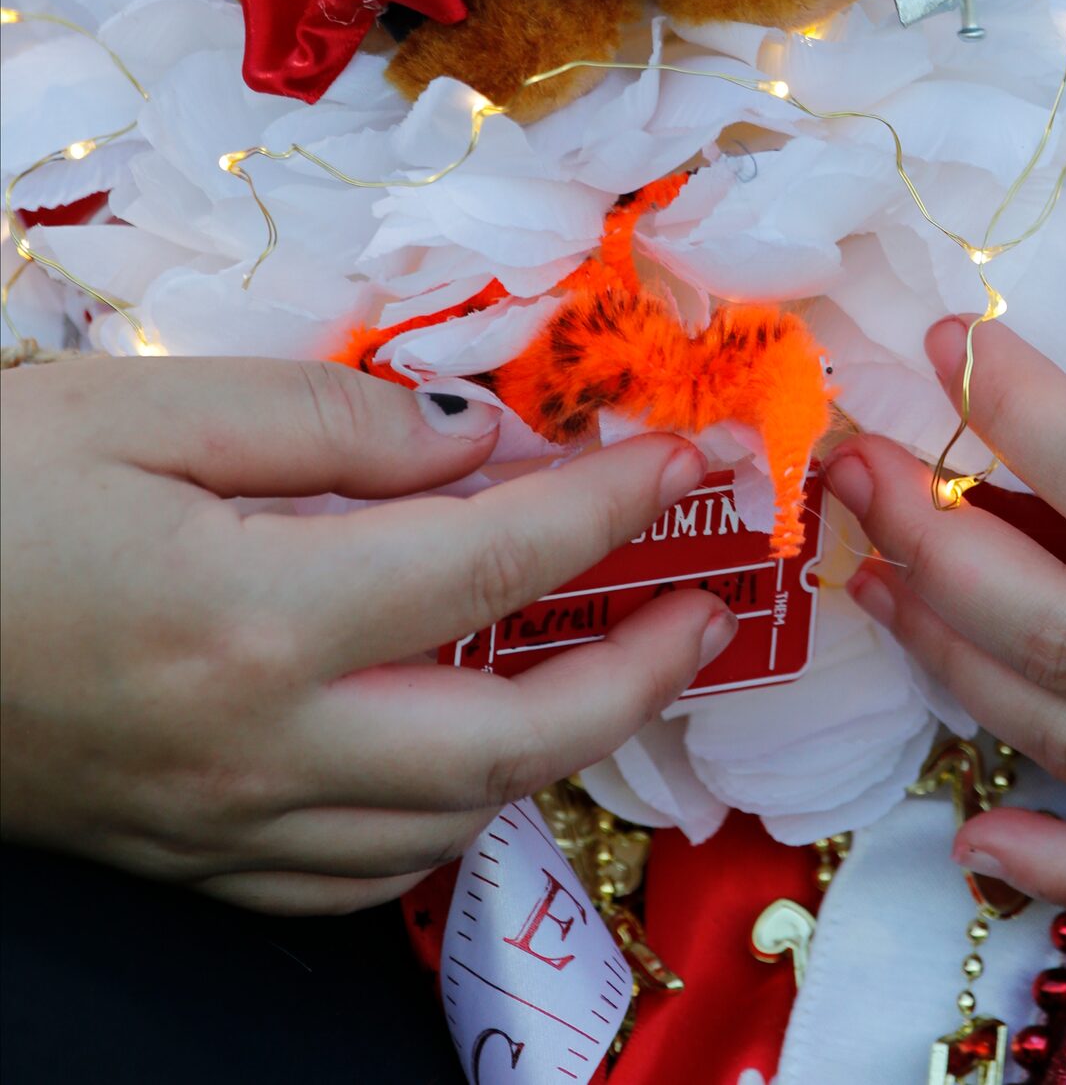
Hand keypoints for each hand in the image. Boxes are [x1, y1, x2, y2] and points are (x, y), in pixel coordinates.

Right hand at [0, 357, 733, 913]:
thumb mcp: (146, 406)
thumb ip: (330, 422)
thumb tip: (473, 442)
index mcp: (255, 615)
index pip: (493, 561)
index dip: (609, 506)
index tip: (685, 462)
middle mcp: (256, 746)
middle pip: (509, 740)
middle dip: (637, 672)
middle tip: (702, 602)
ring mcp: (222, 822)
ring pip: (443, 827)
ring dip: (555, 751)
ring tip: (608, 667)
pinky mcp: (186, 854)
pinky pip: (352, 876)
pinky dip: (443, 816)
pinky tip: (462, 754)